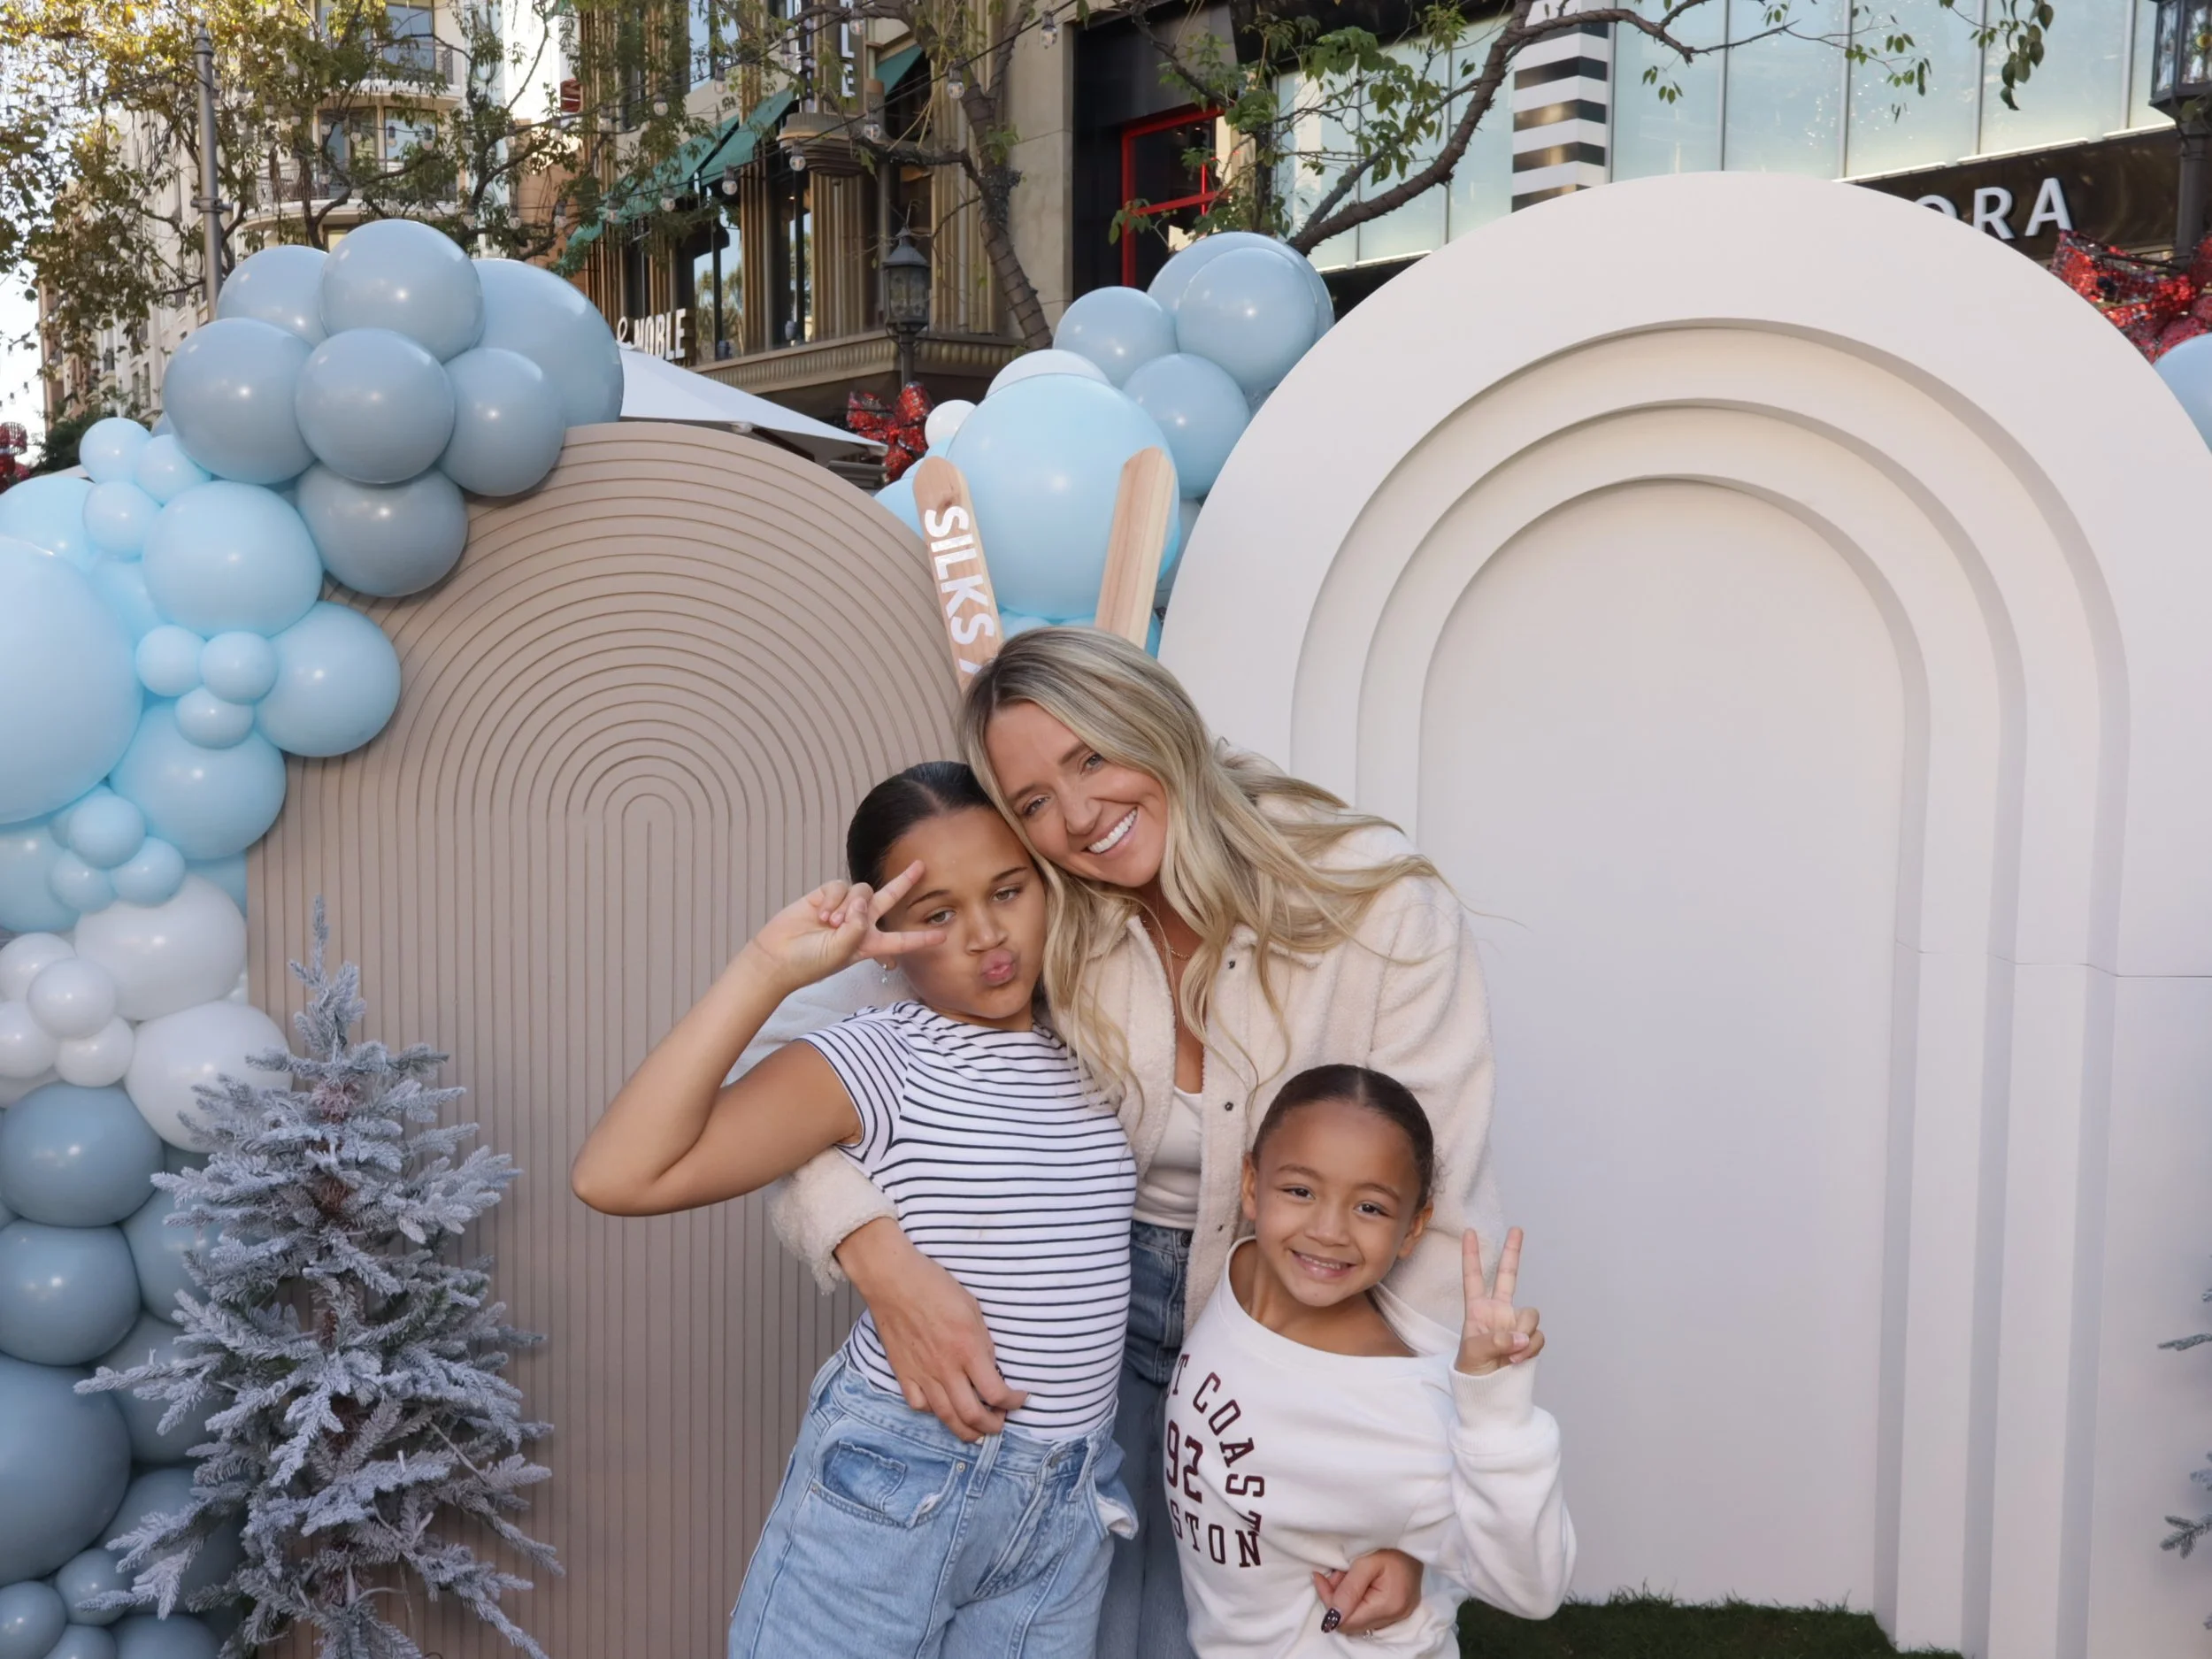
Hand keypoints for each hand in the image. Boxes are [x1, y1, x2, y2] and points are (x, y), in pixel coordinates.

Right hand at [739, 862, 945, 992]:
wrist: (778, 956)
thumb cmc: (810, 963)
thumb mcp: (842, 952)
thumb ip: (857, 927)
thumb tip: (862, 901)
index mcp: (869, 944)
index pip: (901, 940)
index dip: (921, 938)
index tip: (943, 935)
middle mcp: (860, 924)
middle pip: (889, 899)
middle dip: (904, 882)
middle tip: (921, 866)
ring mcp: (843, 908)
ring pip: (862, 891)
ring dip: (849, 905)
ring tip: (831, 923)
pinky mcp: (825, 896)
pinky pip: (840, 887)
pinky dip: (833, 900)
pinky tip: (820, 915)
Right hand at [836, 1216, 1027, 1441]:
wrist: (894, 1281)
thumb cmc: (935, 1287)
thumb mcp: (973, 1309)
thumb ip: (983, 1342)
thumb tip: (991, 1367)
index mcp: (968, 1349)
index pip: (996, 1393)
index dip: (1013, 1403)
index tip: (1019, 1398)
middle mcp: (946, 1368)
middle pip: (972, 1416)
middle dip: (992, 1426)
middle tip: (1000, 1422)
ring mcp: (922, 1374)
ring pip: (946, 1418)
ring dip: (966, 1430)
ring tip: (977, 1429)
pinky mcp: (903, 1374)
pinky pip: (919, 1406)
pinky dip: (933, 1413)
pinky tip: (942, 1406)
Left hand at [1314, 1547, 1422, 1634]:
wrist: (1413, 1536)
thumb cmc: (1390, 1544)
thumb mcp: (1365, 1561)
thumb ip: (1348, 1589)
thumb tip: (1331, 1618)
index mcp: (1388, 1606)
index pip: (1346, 1621)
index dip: (1328, 1601)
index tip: (1319, 1577)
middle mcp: (1395, 1617)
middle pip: (1352, 1624)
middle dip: (1336, 1600)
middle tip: (1335, 1574)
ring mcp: (1399, 1615)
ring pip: (1360, 1620)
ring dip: (1346, 1600)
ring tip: (1347, 1575)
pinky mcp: (1399, 1610)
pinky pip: (1370, 1615)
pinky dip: (1358, 1601)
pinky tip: (1358, 1582)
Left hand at [1456, 1227, 1541, 1376]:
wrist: (1488, 1394)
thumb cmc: (1472, 1372)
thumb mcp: (1474, 1354)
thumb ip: (1496, 1341)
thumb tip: (1521, 1336)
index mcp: (1477, 1310)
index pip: (1474, 1277)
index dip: (1471, 1255)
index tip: (1468, 1231)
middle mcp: (1498, 1311)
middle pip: (1508, 1276)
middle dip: (1513, 1253)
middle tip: (1516, 1229)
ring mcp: (1515, 1324)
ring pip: (1530, 1314)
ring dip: (1524, 1334)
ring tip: (1509, 1356)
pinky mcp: (1529, 1339)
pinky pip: (1538, 1336)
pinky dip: (1531, 1348)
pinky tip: (1518, 1360)